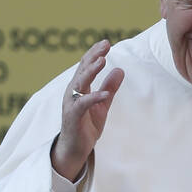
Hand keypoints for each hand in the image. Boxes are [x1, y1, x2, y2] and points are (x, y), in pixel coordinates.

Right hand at [51, 39, 124, 180]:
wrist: (75, 149)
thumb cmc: (86, 125)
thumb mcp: (102, 104)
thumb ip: (109, 87)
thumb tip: (120, 70)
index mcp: (79, 87)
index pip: (85, 65)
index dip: (95, 53)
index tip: (106, 42)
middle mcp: (72, 92)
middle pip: (82, 69)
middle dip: (94, 56)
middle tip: (106, 45)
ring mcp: (71, 103)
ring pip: (79, 82)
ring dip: (91, 71)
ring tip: (102, 60)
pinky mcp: (73, 116)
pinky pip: (82, 104)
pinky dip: (93, 98)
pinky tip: (104, 94)